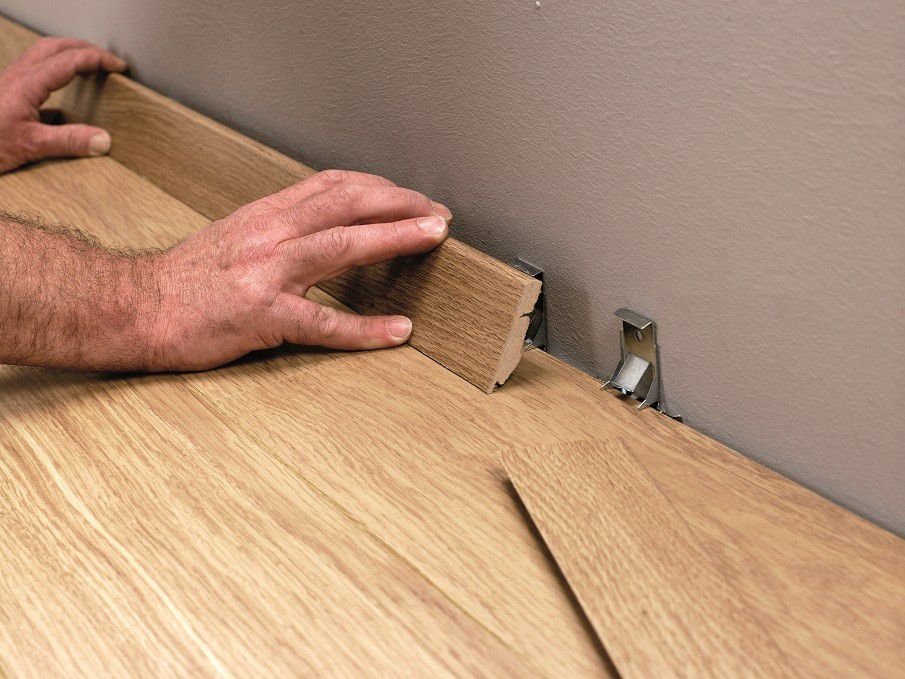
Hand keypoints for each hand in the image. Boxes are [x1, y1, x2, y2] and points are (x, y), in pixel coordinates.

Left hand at [0, 37, 126, 173]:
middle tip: (107, 60)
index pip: (69, 60)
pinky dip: (55, 70)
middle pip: (53, 47)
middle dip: (84, 48)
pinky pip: (33, 71)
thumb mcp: (30, 146)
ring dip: (67, 54)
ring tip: (88, 66)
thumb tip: (104, 140)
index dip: (97, 59)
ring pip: (41, 54)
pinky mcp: (5, 93)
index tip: (119, 66)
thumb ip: (69, 142)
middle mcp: (17, 76)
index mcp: (27, 84)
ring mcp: (9, 82)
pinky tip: (62, 91)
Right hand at [142, 170, 451, 370]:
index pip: (332, 186)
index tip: (411, 196)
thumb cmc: (186, 279)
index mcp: (265, 215)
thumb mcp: (236, 237)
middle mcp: (269, 234)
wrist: (133, 308)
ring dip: (394, 239)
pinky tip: (398, 331)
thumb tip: (328, 228)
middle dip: (400, 204)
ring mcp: (264, 273)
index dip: (379, 188)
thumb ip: (282, 229)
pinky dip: (366, 329)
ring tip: (434, 238)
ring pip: (341, 247)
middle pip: (346, 204)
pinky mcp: (260, 316)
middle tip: (439, 214)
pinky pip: (323, 323)